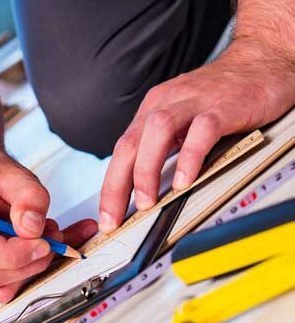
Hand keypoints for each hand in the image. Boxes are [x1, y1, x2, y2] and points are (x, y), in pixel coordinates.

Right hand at [0, 145, 96, 301]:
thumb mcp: (16, 174)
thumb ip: (29, 198)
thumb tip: (31, 229)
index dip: (12, 253)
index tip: (44, 244)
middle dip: (28, 262)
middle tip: (54, 240)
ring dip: (30, 268)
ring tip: (46, 239)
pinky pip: (1, 287)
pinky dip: (25, 273)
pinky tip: (35, 252)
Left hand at [99, 39, 294, 232]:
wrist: (260, 61)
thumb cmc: (218, 97)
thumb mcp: (179, 122)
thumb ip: (160, 149)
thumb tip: (142, 188)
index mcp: (151, 111)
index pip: (121, 152)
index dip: (109, 187)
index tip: (107, 216)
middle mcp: (166, 104)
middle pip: (129, 145)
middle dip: (116, 186)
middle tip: (114, 217)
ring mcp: (194, 103)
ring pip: (157, 133)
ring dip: (146, 171)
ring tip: (147, 202)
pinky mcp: (223, 106)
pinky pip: (201, 131)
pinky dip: (189, 157)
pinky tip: (185, 181)